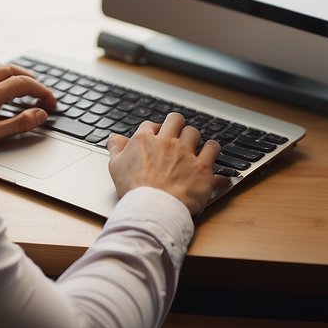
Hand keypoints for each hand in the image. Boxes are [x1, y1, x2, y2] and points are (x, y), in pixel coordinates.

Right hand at [105, 113, 226, 215]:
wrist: (153, 208)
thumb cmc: (134, 190)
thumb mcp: (115, 167)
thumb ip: (116, 148)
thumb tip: (115, 138)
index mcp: (145, 140)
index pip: (151, 125)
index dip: (154, 130)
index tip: (157, 137)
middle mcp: (166, 142)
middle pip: (175, 120)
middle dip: (176, 125)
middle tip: (177, 134)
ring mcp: (186, 153)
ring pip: (194, 132)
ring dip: (193, 137)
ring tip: (193, 145)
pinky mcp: (202, 166)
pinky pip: (213, 148)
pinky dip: (212, 149)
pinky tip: (209, 153)